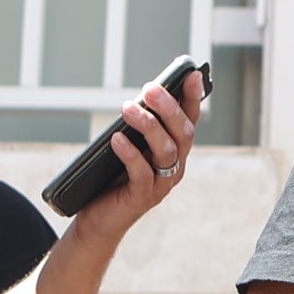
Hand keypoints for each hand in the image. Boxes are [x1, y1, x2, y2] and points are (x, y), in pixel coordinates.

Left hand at [67, 70, 203, 232]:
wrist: (99, 219)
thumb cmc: (113, 178)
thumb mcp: (130, 145)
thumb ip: (140, 126)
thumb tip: (143, 95)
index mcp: (176, 151)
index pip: (190, 120)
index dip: (194, 97)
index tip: (192, 74)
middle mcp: (175, 167)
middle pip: (183, 133)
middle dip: (169, 108)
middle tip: (151, 88)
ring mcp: (162, 184)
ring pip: (166, 151)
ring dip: (148, 126)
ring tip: (128, 108)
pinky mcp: (143, 198)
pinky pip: (142, 173)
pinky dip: (130, 154)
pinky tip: (116, 139)